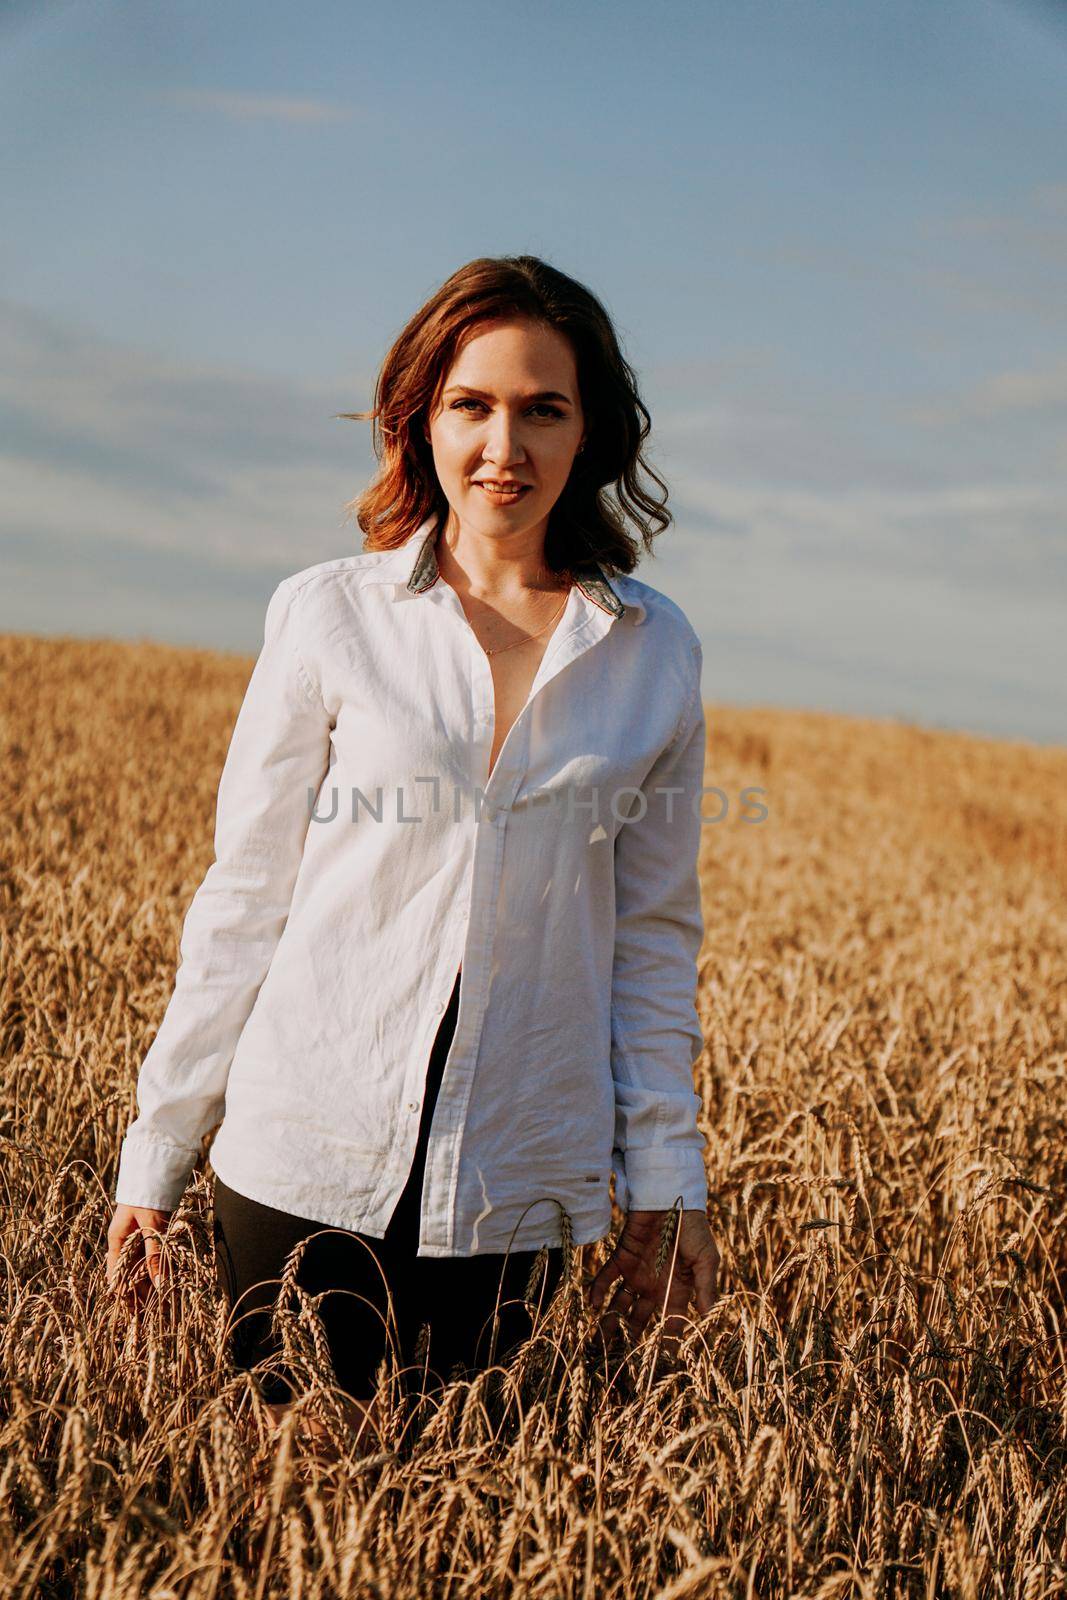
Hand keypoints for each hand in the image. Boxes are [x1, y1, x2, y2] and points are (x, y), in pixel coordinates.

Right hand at [106, 1204, 172, 1308]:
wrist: (157, 1171)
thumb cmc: (149, 1195)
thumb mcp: (152, 1227)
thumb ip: (156, 1255)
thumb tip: (160, 1285)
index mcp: (117, 1240)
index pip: (116, 1274)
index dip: (124, 1293)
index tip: (134, 1311)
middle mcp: (124, 1241)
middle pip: (129, 1273)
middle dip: (138, 1294)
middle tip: (150, 1314)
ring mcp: (137, 1237)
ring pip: (141, 1267)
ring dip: (149, 1284)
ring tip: (160, 1304)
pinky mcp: (150, 1233)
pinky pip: (151, 1257)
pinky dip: (156, 1270)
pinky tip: (164, 1283)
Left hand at [585, 1208, 719, 1357]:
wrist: (672, 1197)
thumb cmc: (694, 1228)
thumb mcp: (706, 1258)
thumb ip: (705, 1287)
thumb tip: (706, 1317)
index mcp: (678, 1290)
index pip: (671, 1325)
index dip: (666, 1344)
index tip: (659, 1366)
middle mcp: (655, 1287)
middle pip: (641, 1321)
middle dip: (631, 1340)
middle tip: (618, 1364)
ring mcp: (637, 1274)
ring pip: (620, 1305)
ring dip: (609, 1323)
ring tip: (598, 1344)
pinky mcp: (621, 1258)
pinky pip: (606, 1279)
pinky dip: (597, 1292)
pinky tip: (594, 1306)